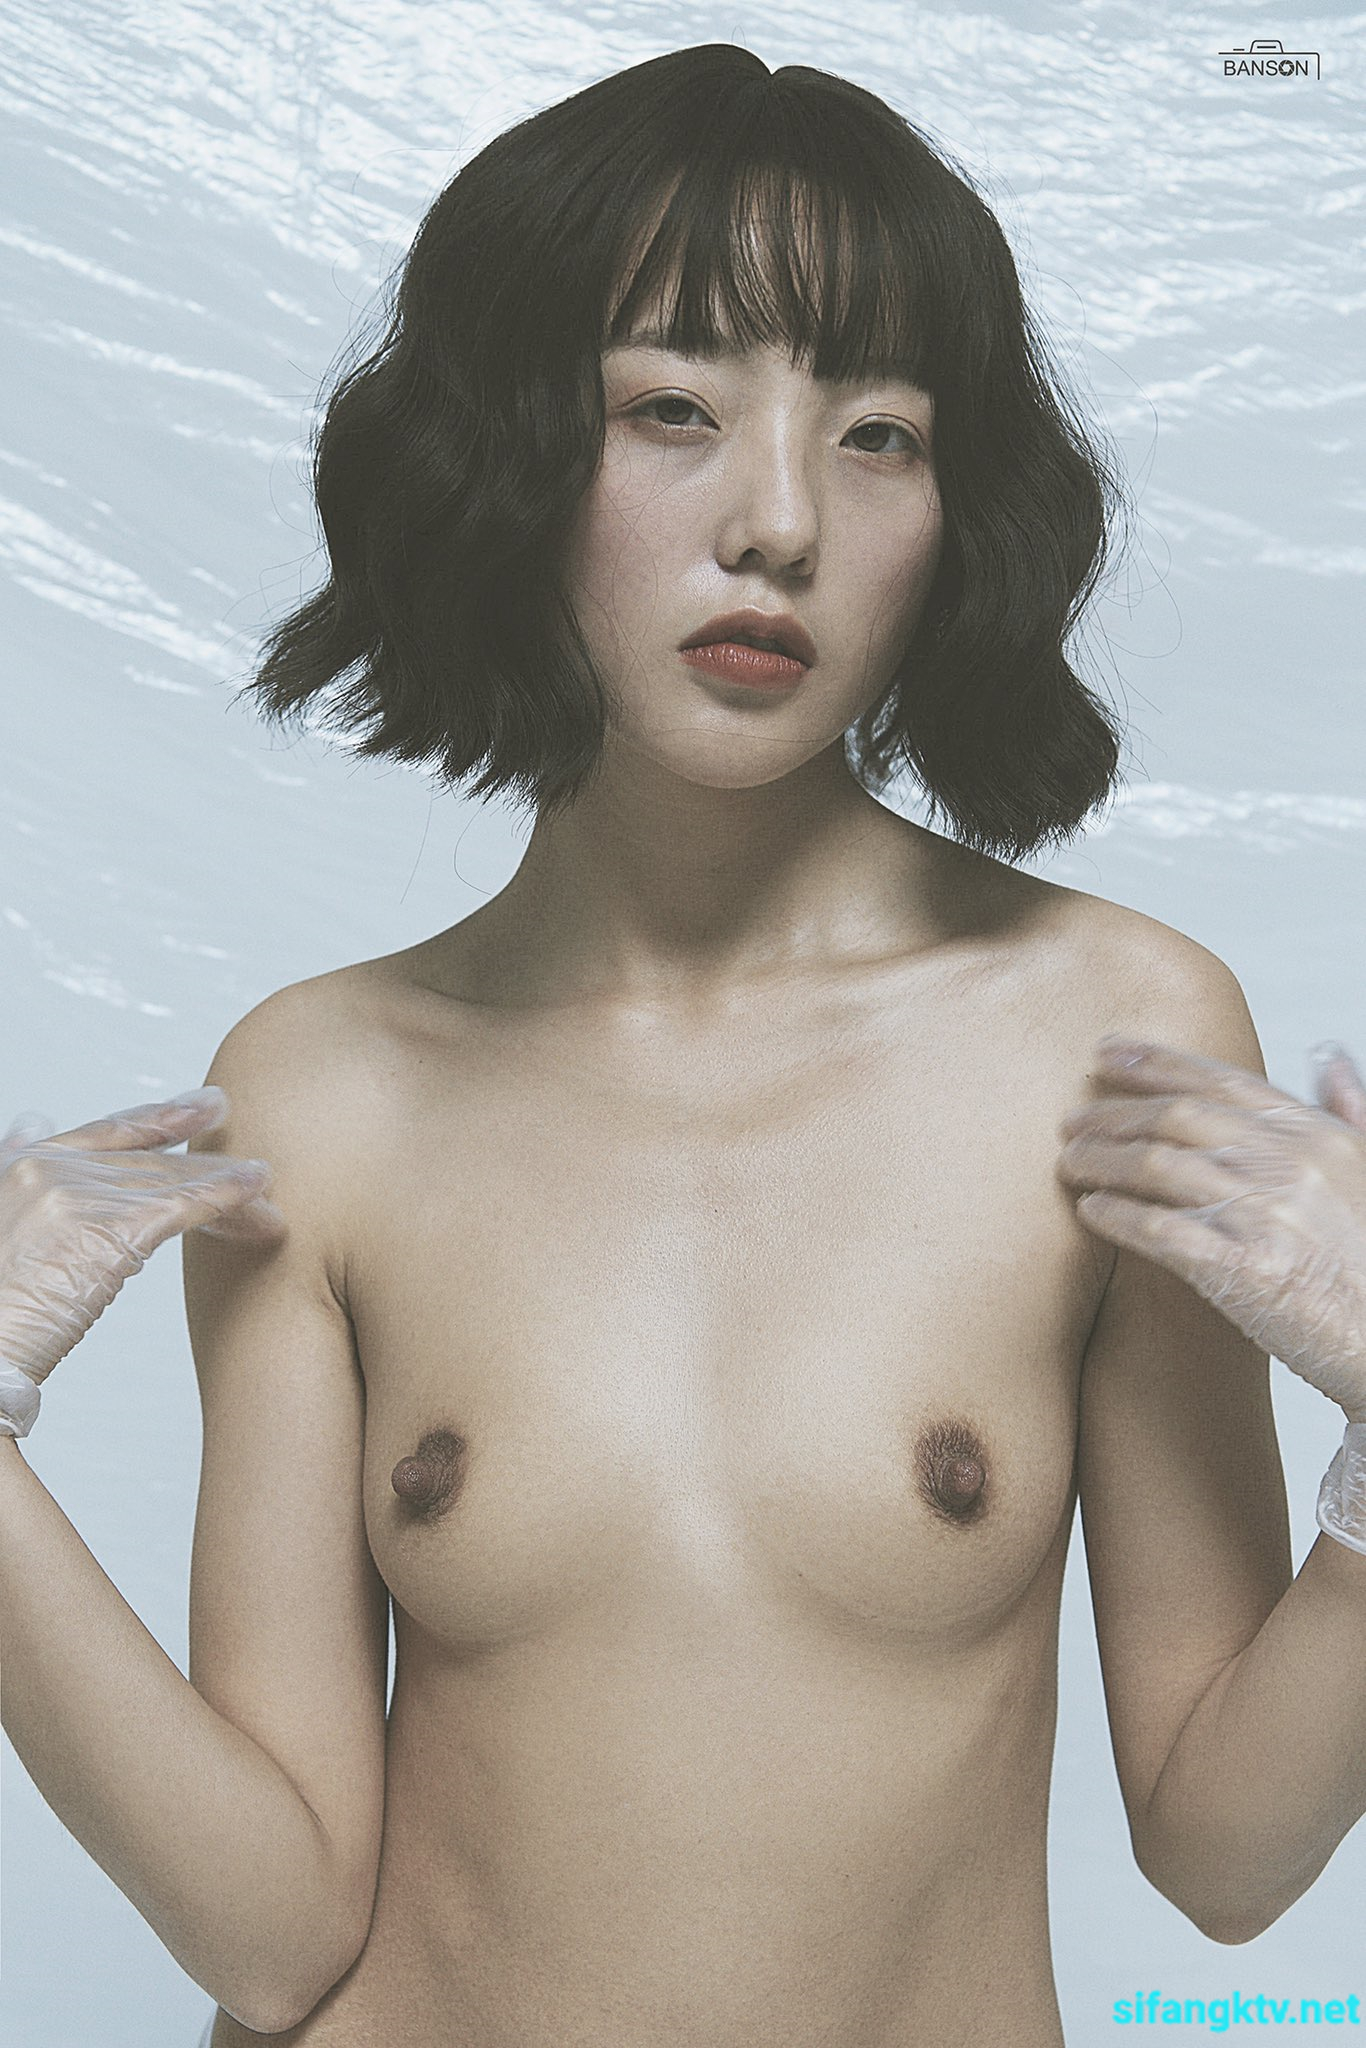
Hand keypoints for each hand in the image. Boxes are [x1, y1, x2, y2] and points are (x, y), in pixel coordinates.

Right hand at [0, 1089, 284, 1423]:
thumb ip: (14, 1167)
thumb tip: (32, 1119)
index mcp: (22, 1167)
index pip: (105, 1135)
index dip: (155, 1121)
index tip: (193, 1108)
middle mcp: (52, 1171)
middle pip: (147, 1162)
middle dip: (200, 1159)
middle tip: (248, 1143)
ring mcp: (81, 1198)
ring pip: (171, 1183)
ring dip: (223, 1184)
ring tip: (264, 1182)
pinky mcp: (112, 1233)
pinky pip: (183, 1208)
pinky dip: (225, 1200)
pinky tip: (255, 1198)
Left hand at [1057, 1038, 1365, 1422]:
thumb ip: (1349, 1110)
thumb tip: (1325, 1053)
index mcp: (1318, 1137)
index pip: (1221, 1082)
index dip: (1154, 1062)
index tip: (1105, 1054)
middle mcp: (1291, 1166)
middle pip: (1178, 1117)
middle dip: (1114, 1113)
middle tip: (1070, 1120)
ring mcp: (1268, 1216)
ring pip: (1159, 1166)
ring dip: (1103, 1160)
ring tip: (1068, 1162)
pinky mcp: (1245, 1271)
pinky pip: (1161, 1230)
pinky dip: (1117, 1216)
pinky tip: (1090, 1212)